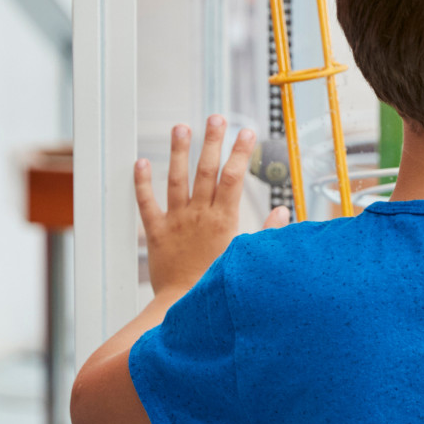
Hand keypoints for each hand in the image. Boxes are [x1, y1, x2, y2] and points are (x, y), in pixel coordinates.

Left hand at [136, 117, 288, 298]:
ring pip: (177, 180)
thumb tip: (282, 210)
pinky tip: (141, 161)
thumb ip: (267, 231)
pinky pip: (147, 203)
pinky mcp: (157, 232)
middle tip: (216, 117)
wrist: (184, 305)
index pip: (233, 177)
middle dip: (212, 141)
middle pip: (206, 171)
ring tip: (181, 127)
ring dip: (179, 152)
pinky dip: (142, 182)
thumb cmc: (219, 282)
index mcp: (224, 219)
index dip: (240, 153)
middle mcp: (200, 215)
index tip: (247, 132)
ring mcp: (176, 221)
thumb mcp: (248, 255)